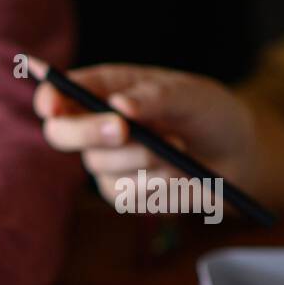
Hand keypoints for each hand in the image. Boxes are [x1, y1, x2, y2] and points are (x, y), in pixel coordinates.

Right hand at [33, 63, 283, 211]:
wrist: (236, 156)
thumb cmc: (209, 113)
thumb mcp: (191, 95)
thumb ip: (156, 97)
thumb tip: (120, 106)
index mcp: (103, 90)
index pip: (57, 93)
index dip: (48, 99)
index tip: (53, 108)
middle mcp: (95, 125)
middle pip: (60, 133)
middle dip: (89, 132)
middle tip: (124, 130)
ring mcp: (106, 162)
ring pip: (101, 166)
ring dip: (144, 160)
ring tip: (181, 149)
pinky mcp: (121, 193)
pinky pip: (127, 194)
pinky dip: (159, 185)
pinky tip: (181, 174)